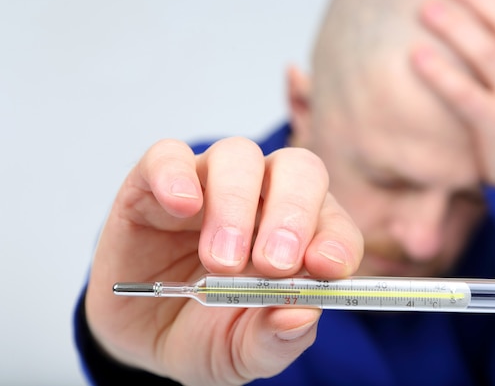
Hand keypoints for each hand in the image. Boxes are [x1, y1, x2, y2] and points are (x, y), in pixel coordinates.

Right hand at [85, 137, 362, 384]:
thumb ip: (274, 340)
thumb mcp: (242, 353)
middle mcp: (260, 199)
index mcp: (296, 237)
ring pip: (238, 155)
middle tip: (273, 265)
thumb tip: (301, 316)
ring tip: (220, 262)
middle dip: (292, 213)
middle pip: (297, 169)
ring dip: (236, 203)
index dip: (336, 239)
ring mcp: (209, 185)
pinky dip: (176, 173)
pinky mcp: (154, 183)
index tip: (325, 268)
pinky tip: (180, 205)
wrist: (144, 334)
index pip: (333, 221)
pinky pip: (167, 155)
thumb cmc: (205, 333)